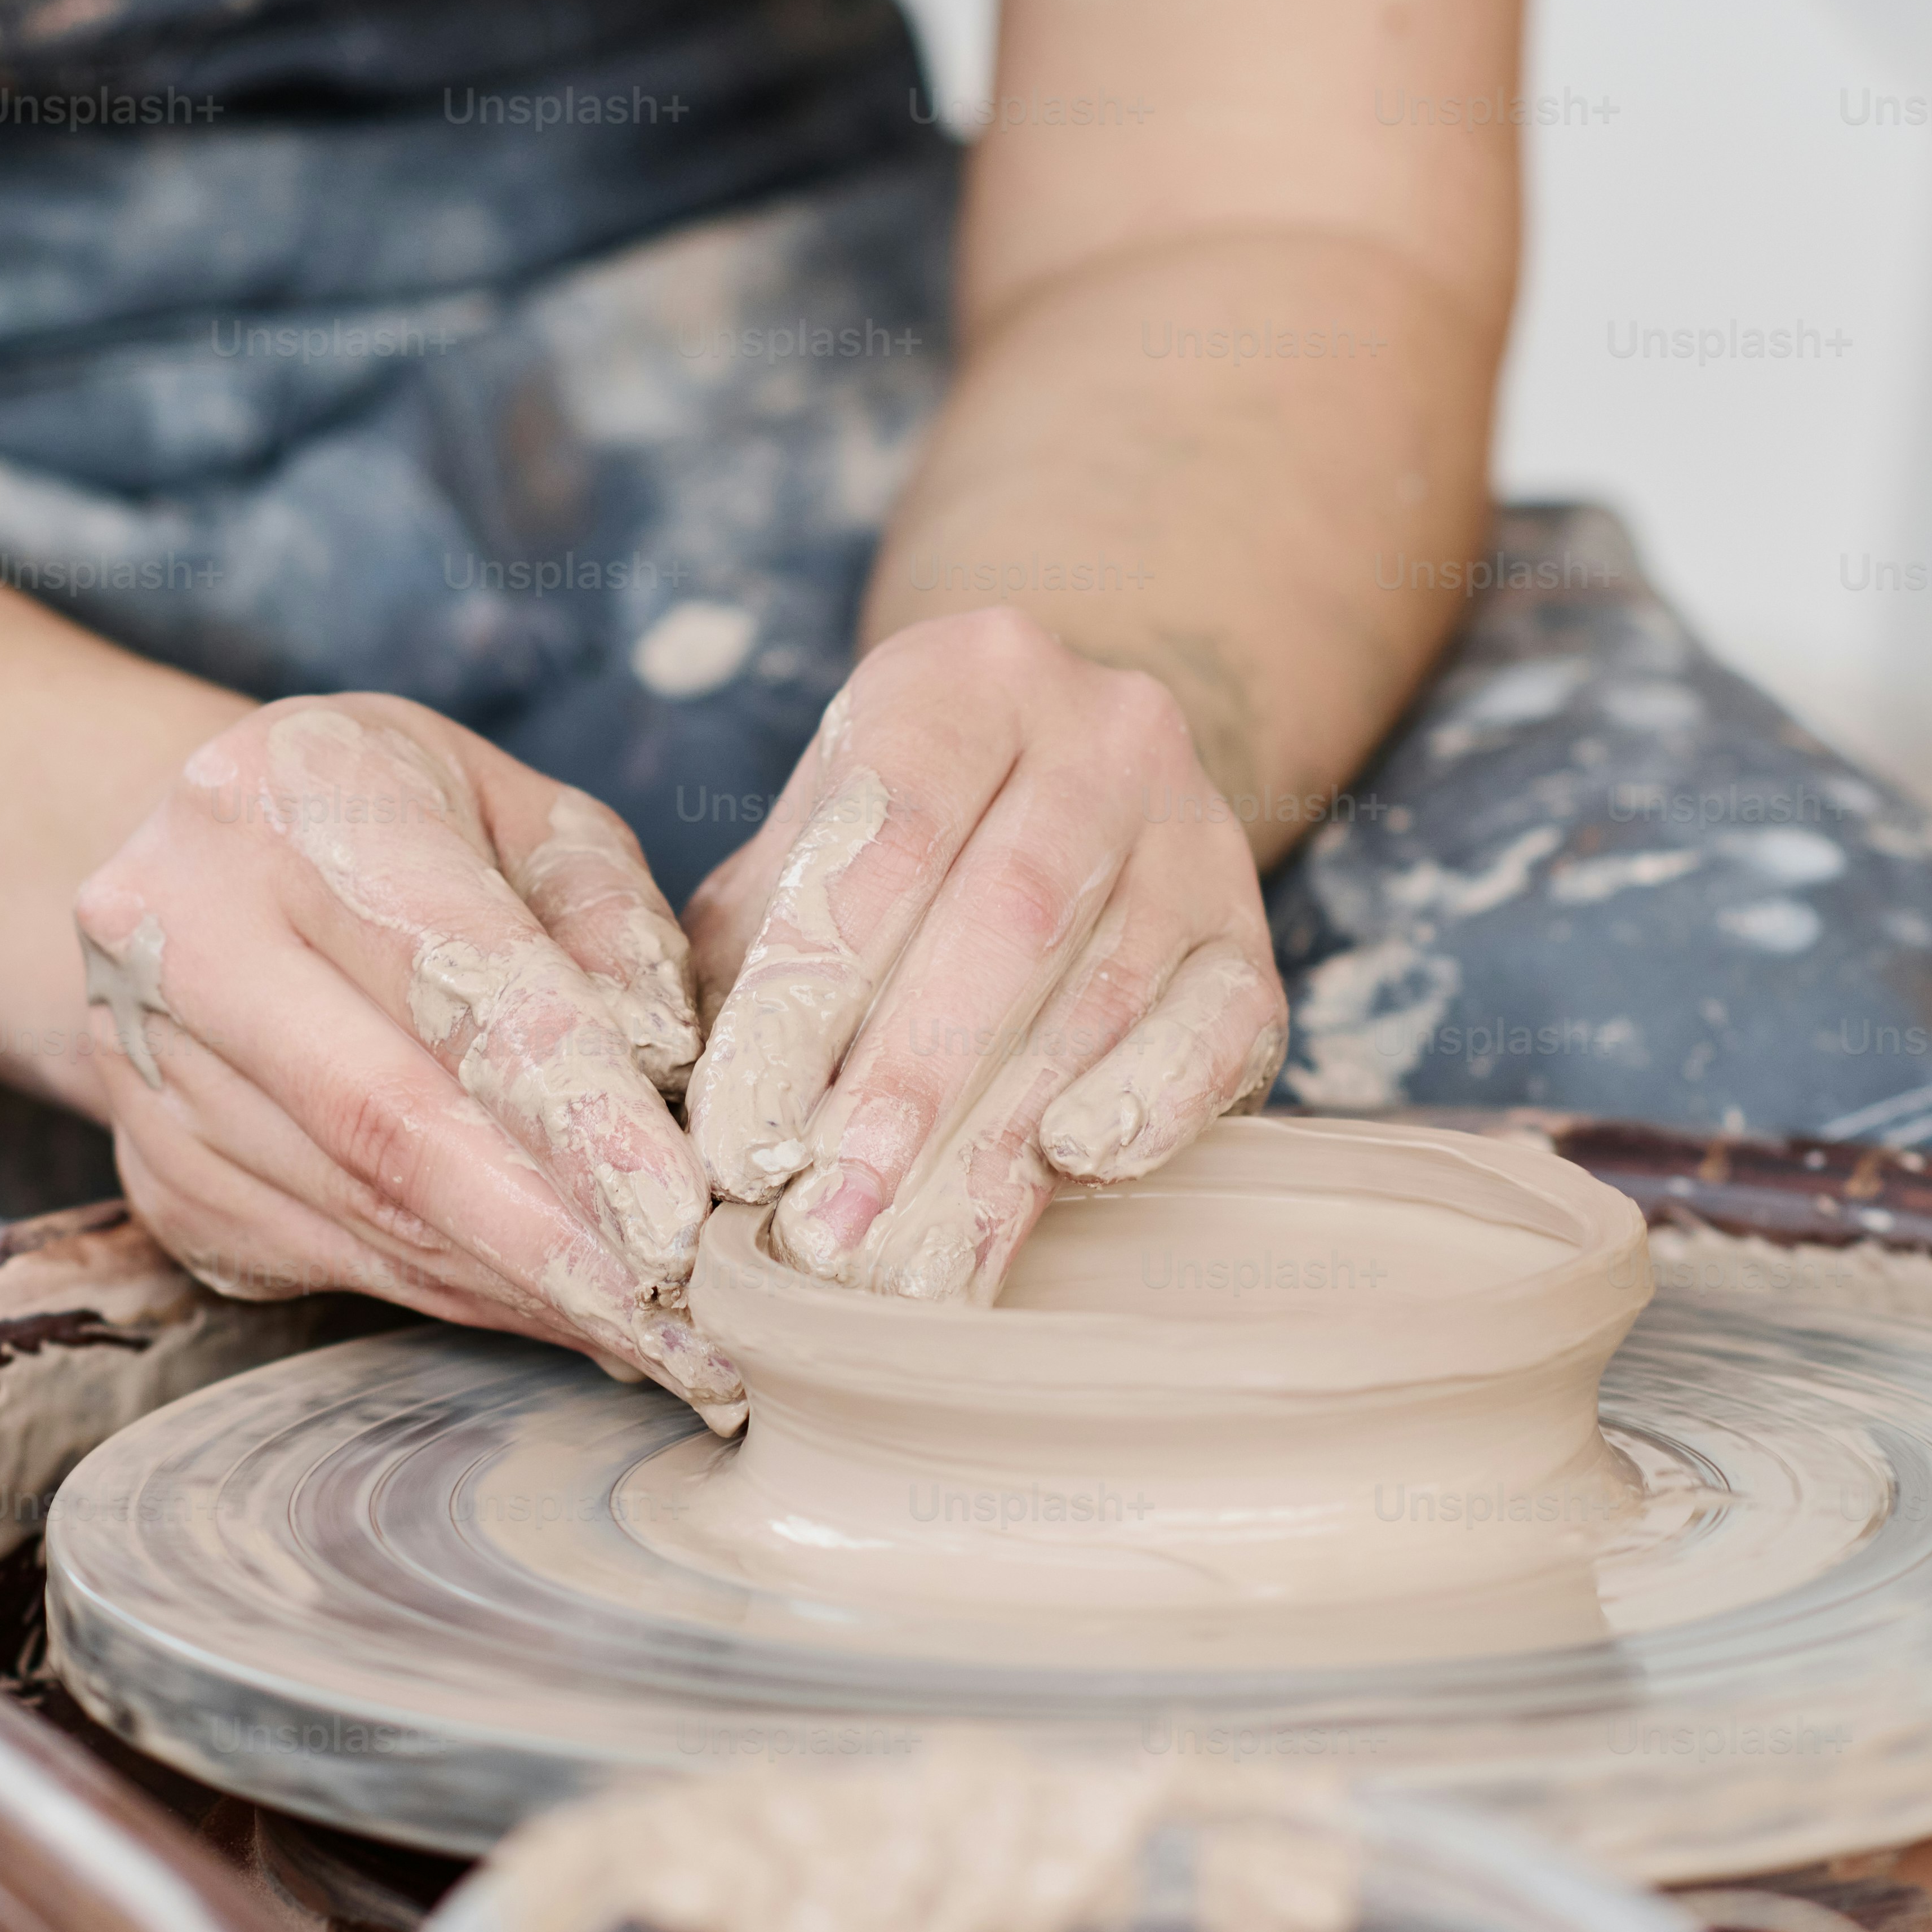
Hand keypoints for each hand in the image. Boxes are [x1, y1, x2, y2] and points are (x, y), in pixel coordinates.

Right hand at [75, 696, 744, 1416]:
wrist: (200, 861)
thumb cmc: (394, 826)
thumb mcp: (522, 814)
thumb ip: (606, 921)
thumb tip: (662, 1072)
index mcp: (295, 794)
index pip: (456, 981)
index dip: (575, 1112)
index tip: (678, 1216)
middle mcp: (186, 922)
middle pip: (387, 1122)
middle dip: (550, 1241)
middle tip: (679, 1322)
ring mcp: (144, 1058)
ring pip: (360, 1210)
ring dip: (516, 1285)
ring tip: (643, 1328)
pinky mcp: (151, 1167)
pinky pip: (323, 1256)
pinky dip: (450, 1291)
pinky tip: (545, 1306)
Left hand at [684, 611, 1287, 1300]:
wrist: (1067, 777)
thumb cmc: (897, 842)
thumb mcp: (804, 849)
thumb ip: (744, 962)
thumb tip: (681, 1127)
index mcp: (964, 679)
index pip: (884, 839)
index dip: (806, 1000)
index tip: (740, 1142)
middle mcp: (1103, 730)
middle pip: (1003, 918)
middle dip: (904, 1088)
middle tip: (825, 1225)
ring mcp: (1197, 830)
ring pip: (1102, 988)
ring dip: (1000, 1134)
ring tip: (907, 1252)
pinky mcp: (1250, 935)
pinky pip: (1217, 1027)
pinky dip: (1149, 1104)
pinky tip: (1071, 1167)